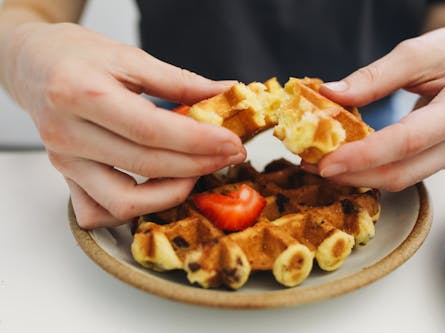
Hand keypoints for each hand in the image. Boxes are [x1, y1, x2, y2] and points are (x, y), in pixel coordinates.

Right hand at [4, 22, 244, 227]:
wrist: (33, 64)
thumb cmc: (78, 56)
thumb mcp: (129, 57)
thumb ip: (179, 81)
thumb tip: (225, 92)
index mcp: (82, 94)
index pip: (151, 130)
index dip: (198, 141)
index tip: (232, 143)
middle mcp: (68, 134)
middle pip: (145, 165)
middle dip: (198, 165)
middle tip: (229, 156)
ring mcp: (64, 161)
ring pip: (122, 201)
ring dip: (170, 194)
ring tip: (197, 173)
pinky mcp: (65, 177)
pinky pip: (99, 212)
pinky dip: (133, 210)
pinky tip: (157, 189)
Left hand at [313, 25, 444, 190]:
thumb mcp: (415, 53)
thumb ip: (373, 77)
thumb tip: (330, 94)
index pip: (408, 141)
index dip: (363, 155)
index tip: (326, 162)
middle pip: (402, 171)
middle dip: (353, 173)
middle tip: (312, 166)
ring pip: (401, 179)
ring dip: (358, 176)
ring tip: (321, 164)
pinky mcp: (442, 161)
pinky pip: (403, 172)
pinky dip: (371, 170)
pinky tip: (346, 161)